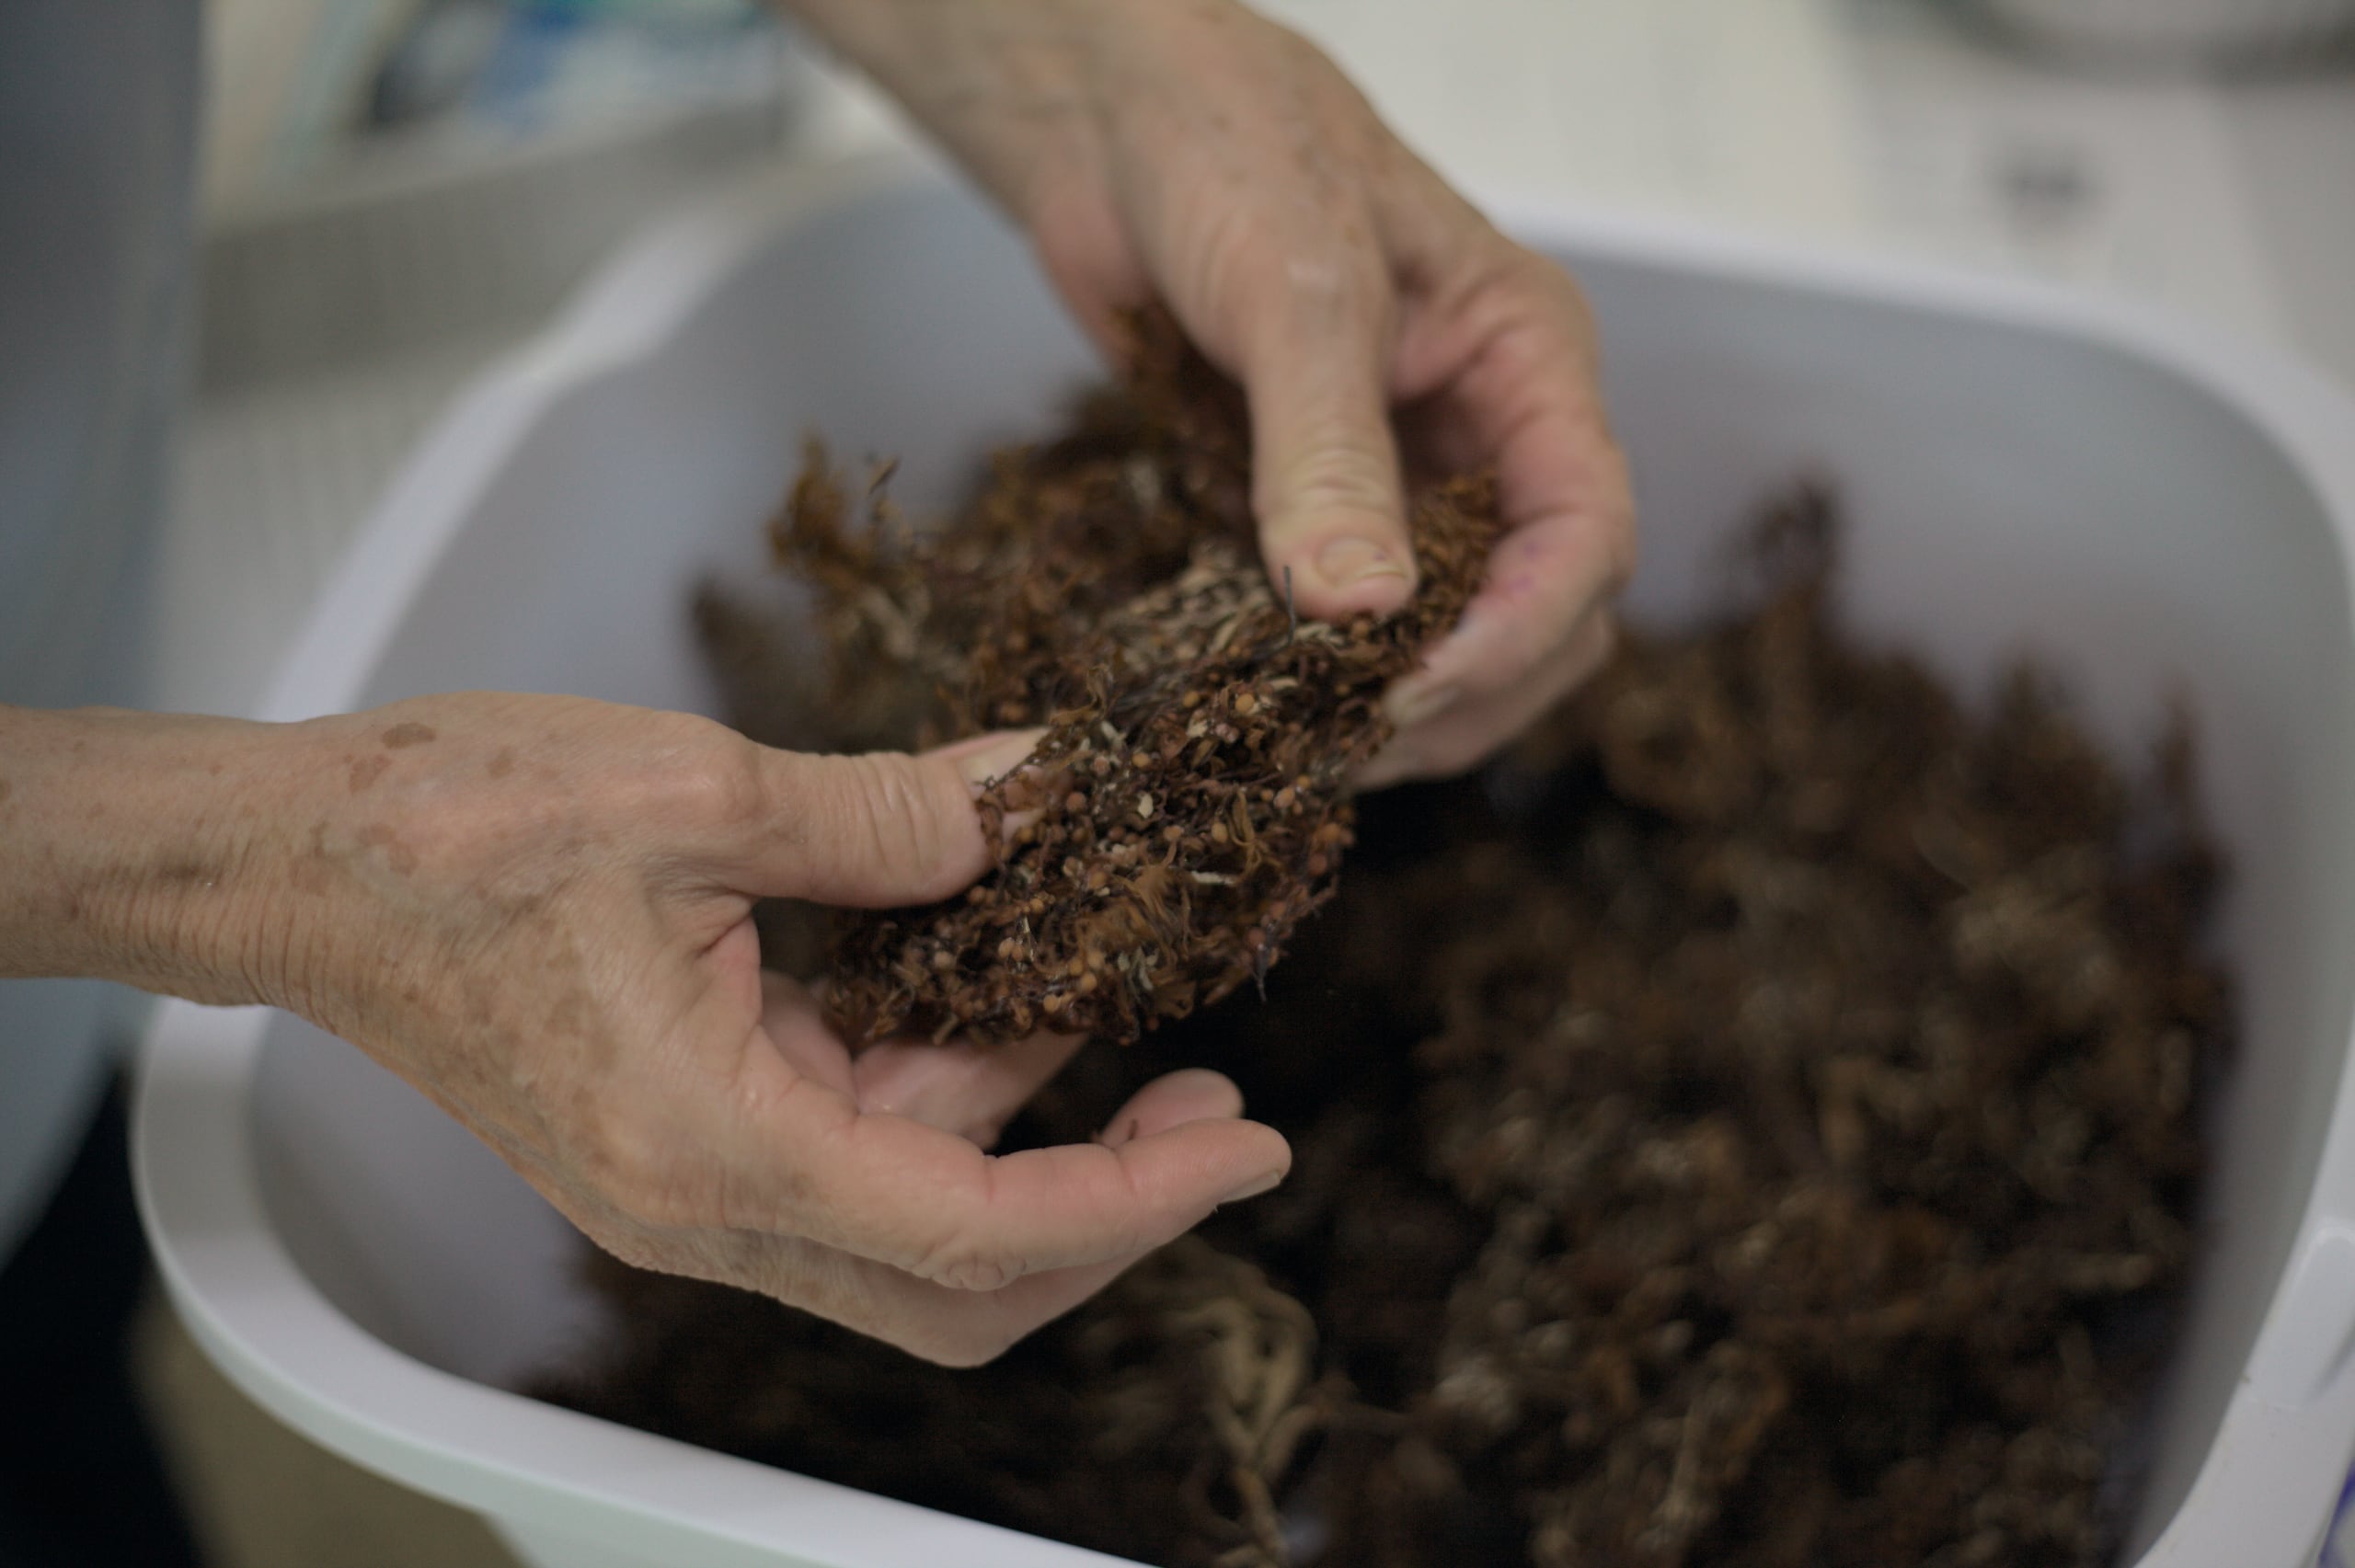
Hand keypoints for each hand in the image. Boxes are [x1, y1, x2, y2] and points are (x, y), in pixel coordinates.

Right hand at [0, 697, 1287, 1363]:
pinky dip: (940, 1083)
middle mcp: (708, 1205)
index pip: (978, 1234)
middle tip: (1213, 1105)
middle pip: (960, 1282)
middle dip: (1107, 1204)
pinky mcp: (684, 1134)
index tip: (1250, 1143)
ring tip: (1116, 991)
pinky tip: (997, 979)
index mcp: (714, 1148)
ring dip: (1026, 1125)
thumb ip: (892, 814)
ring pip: (912, 1215)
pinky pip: (849, 1146)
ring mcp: (693, 1181)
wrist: (298, 862)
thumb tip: (1040, 798)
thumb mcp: (699, 791)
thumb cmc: (456, 824)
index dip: (1136, 1200)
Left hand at [789, 0, 1635, 784]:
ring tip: (1304, 744)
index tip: (1418, 687)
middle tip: (1350, 740)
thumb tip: (1362, 612)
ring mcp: (1408, 475)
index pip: (1587, 531)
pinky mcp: (1322, 505)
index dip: (1521, 627)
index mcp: (1527, 360)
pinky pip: (1352, 619)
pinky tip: (1262, 705)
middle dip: (1466, 689)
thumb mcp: (1294, 293)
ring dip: (1399, 701)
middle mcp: (1486, 430)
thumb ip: (1328, 452)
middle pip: (1542, 611)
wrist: (1117, 122)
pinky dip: (1324, 674)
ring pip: (1452, 632)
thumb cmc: (1229, 150)